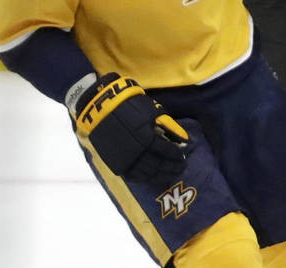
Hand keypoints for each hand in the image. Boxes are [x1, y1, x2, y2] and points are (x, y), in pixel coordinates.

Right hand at [72, 73, 187, 182]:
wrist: (100, 109)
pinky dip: (145, 178)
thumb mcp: (153, 112)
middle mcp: (137, 153)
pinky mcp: (115, 164)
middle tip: (181, 168)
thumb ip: (169, 126)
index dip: (177, 155)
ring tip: (171, 175)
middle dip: (172, 168)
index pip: (167, 152)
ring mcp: (125, 161)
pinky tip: (153, 177)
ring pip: (147, 174)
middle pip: (159, 165)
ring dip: (161, 176)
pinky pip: (133, 176)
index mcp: (147, 139)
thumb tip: (184, 139)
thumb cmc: (130, 106)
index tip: (184, 156)